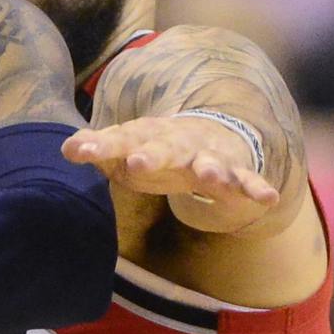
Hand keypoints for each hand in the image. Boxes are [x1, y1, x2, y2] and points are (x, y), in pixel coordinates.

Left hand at [62, 115, 278, 224]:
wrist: (213, 136)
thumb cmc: (158, 149)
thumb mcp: (126, 148)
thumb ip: (99, 149)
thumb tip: (65, 147)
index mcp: (148, 136)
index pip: (119, 140)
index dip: (98, 146)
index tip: (76, 152)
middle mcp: (179, 143)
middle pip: (164, 148)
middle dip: (151, 155)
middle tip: (136, 162)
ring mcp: (210, 157)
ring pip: (211, 164)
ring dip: (211, 169)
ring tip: (209, 176)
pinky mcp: (236, 174)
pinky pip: (248, 182)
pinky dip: (258, 188)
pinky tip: (268, 197)